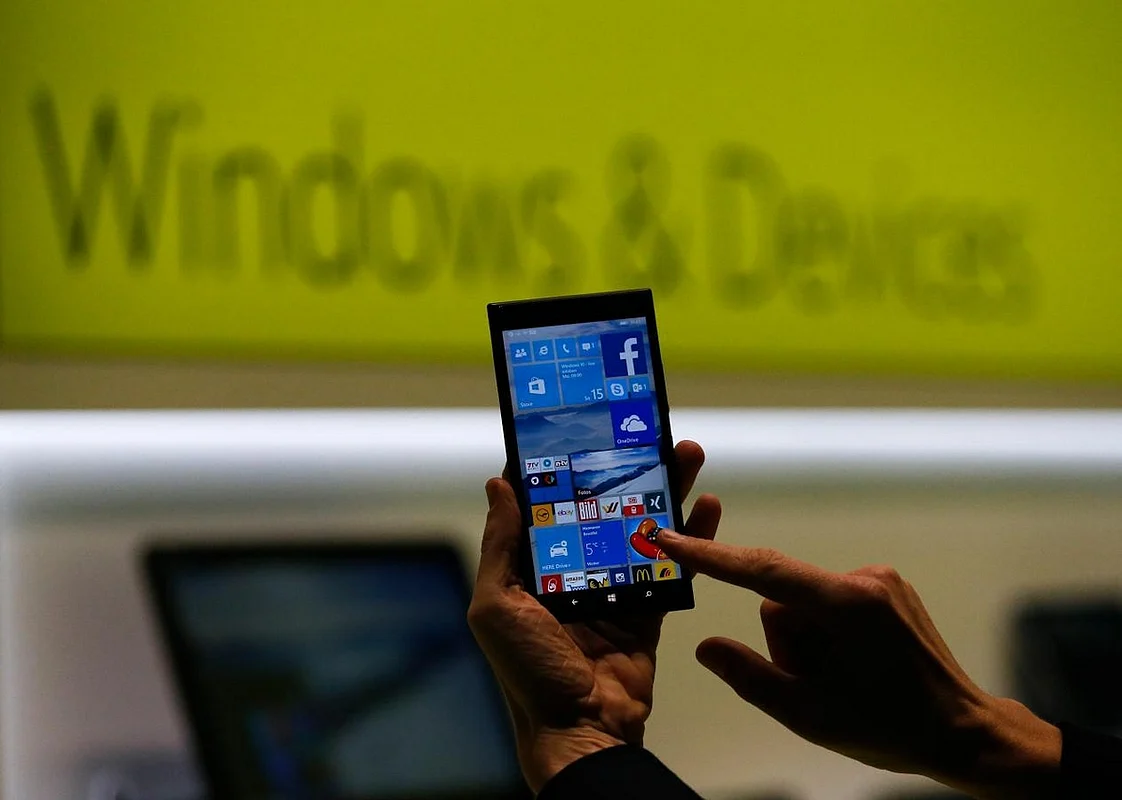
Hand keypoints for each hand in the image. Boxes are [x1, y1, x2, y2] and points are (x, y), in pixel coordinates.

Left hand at [468, 441, 720, 791]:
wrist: (582, 731)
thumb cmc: (528, 672)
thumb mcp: (497, 606)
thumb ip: (502, 546)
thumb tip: (497, 485)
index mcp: (532, 567)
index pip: (546, 504)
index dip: (562, 467)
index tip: (579, 430)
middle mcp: (572, 570)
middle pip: (602, 507)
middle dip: (625, 469)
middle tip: (647, 433)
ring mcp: (613, 587)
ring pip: (641, 528)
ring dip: (665, 491)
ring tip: (686, 454)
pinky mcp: (647, 607)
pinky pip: (672, 565)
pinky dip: (692, 536)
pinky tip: (708, 505)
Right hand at [655, 533, 1061, 799]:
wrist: (964, 731)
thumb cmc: (890, 727)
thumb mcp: (809, 715)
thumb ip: (749, 677)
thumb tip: (706, 647)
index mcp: (846, 606)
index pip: (763, 571)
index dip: (711, 556)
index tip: (671, 538)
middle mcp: (864, 579)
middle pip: (783, 598)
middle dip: (786, 641)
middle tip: (816, 684)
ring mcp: (880, 579)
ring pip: (805, 602)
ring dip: (808, 640)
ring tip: (843, 679)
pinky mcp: (887, 587)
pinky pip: (830, 601)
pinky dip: (828, 632)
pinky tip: (856, 665)